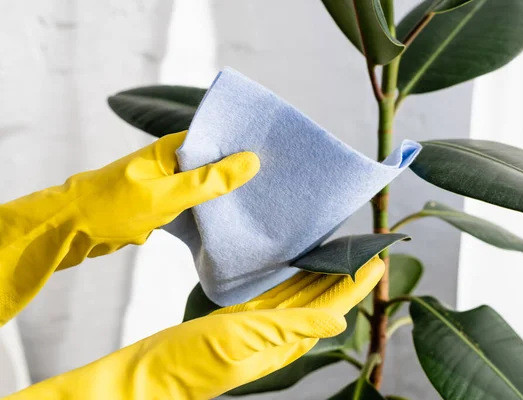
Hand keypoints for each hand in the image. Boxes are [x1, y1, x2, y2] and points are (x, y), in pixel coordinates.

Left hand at [0, 131, 258, 323]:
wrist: (72, 230)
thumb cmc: (114, 207)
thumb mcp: (167, 196)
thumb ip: (208, 181)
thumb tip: (251, 161)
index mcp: (171, 149)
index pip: (215, 138)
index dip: (241, 144)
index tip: (272, 151)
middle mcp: (171, 161)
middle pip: (213, 161)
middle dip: (238, 170)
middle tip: (274, 177)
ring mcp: (167, 183)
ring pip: (205, 184)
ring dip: (225, 191)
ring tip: (260, 195)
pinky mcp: (164, 203)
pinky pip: (194, 202)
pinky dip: (209, 208)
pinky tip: (231, 215)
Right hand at [6, 257, 383, 399]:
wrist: (151, 374)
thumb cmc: (192, 362)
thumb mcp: (243, 340)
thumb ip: (290, 328)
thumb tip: (339, 322)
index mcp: (284, 342)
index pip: (332, 309)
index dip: (356, 286)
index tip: (377, 261)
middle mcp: (279, 334)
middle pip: (322, 300)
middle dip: (345, 276)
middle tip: (363, 247)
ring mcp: (261, 326)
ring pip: (302, 294)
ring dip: (323, 273)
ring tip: (339, 249)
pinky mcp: (242, 319)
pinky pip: (277, 294)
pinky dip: (293, 277)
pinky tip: (298, 264)